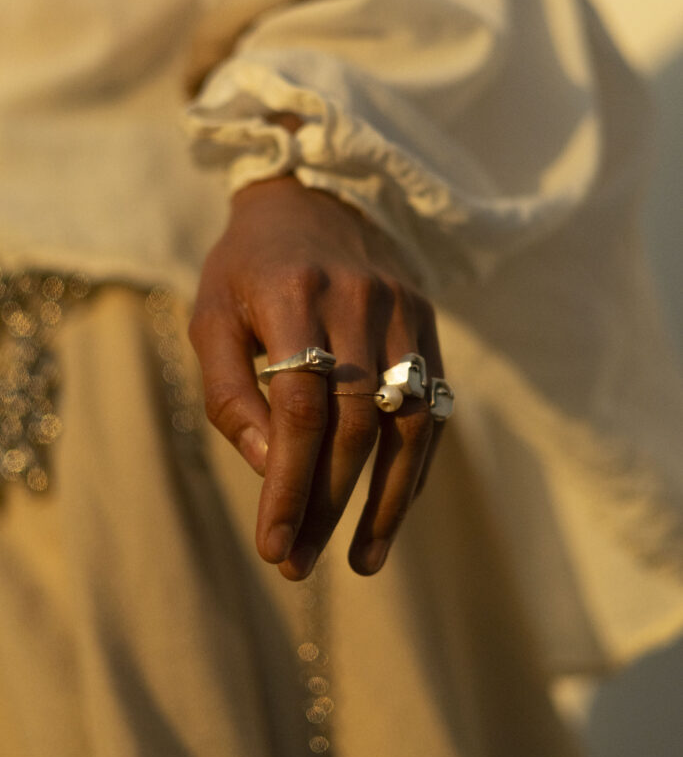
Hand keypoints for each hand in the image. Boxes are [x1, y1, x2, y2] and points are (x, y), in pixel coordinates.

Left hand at [189, 174, 443, 579]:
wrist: (315, 194)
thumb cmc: (249, 264)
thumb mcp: (212, 313)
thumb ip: (228, 390)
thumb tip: (263, 464)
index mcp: (293, 294)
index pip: (300, 408)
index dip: (288, 483)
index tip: (272, 544)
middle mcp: (358, 302)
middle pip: (354, 424)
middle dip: (327, 504)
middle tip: (297, 562)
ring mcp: (403, 312)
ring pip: (408, 423)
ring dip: (387, 502)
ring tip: (363, 562)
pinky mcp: (428, 323)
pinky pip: (433, 407)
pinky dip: (416, 466)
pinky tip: (395, 510)